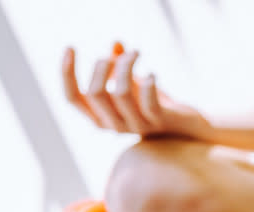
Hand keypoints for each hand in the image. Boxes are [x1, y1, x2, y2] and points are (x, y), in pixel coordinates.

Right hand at [62, 43, 202, 136]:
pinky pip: (149, 102)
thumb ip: (120, 65)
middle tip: (118, 54)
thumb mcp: (133, 82)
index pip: (72, 98)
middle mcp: (114, 125)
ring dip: (126, 66)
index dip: (67, 73)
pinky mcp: (159, 122)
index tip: (70, 47)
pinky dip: (149, 83)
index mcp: (99, 118)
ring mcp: (136, 126)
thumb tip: (116, 43)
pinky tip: (153, 74)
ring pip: (120, 93)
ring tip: (136, 53)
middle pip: (94, 93)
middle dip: (102, 66)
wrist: (186, 127)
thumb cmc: (154, 102)